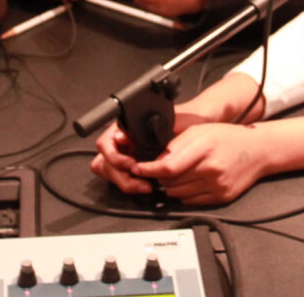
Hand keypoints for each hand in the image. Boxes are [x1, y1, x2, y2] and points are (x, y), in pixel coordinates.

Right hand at [89, 106, 211, 196]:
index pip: (105, 144)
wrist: (199, 122)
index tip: (131, 165)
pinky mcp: (135, 168)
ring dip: (125, 182)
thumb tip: (121, 137)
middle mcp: (123, 141)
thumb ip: (141, 129)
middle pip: (104, 163)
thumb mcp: (166, 120)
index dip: (114, 157)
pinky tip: (147, 186)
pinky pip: (124, 179)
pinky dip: (132, 185)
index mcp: (125, 127)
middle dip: (119, 175)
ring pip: (111, 173)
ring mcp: (127, 154)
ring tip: (145, 186)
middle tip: (139, 181)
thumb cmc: (184, 118)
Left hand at [130, 122, 271, 204]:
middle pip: (171, 182)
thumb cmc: (229, 137)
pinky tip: (186, 183)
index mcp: (204, 149)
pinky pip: (191, 201)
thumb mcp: (201, 130)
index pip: (169, 166)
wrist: (258, 151)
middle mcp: (211, 170)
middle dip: (158, 177)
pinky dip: (183, 195)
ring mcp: (216, 186)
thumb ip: (177, 144)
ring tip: (172, 176)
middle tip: (156, 170)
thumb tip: (157, 158)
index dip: (149, 169)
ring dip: (170, 187)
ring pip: (178, 194)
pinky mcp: (220, 198)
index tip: (137, 168)